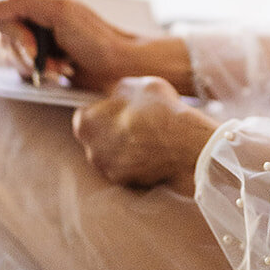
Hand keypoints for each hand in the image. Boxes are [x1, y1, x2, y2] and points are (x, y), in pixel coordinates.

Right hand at [0, 0, 140, 90]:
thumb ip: (19, 3)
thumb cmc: (95, 36)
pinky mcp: (39, 57)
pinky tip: (59, 70)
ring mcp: (34, 36)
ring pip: (10, 56)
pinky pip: (21, 68)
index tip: (35, 45)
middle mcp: (31, 13)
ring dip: (36, 65)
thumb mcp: (58, 13)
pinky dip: (39, 73)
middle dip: (27, 53)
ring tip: (60, 66)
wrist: (117, 64)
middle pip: (2, 37)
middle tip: (51, 58)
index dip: (15, 33)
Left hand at [72, 77, 216, 192]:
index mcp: (86, 124)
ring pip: (112, 154)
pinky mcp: (127, 183)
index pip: (85, 114)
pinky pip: (128, 169)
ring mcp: (109, 170)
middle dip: (111, 130)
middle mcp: (91, 151)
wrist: (185, 145)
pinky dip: (136, 162)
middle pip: (97, 137)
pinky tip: (153, 151)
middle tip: (135, 120)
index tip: (117, 107)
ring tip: (148, 136)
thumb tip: (116, 95)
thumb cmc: (159, 111)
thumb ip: (118, 91)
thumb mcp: (136, 85)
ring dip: (124, 147)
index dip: (103, 109)